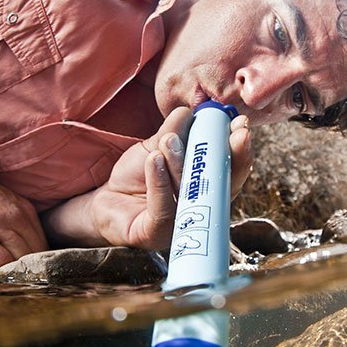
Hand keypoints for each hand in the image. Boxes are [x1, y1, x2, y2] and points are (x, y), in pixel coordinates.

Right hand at [0, 165, 48, 270]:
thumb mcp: (6, 205)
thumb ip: (18, 226)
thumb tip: (24, 253)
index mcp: (27, 211)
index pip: (43, 245)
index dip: (38, 262)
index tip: (30, 271)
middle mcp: (18, 219)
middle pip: (36, 255)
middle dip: (29, 270)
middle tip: (20, 279)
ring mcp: (0, 228)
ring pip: (21, 260)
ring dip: (15, 273)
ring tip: (7, 278)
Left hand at [85, 108, 252, 249]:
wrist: (106, 201)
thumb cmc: (137, 176)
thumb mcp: (156, 146)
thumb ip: (173, 130)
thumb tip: (190, 111)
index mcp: (207, 187)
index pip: (231, 171)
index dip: (240, 150)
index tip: (241, 126)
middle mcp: (200, 209)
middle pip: (224, 188)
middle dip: (230, 158)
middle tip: (231, 132)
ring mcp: (180, 225)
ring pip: (190, 194)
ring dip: (180, 163)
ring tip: (168, 140)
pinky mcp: (155, 234)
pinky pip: (163, 209)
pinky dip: (160, 181)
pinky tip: (154, 160)